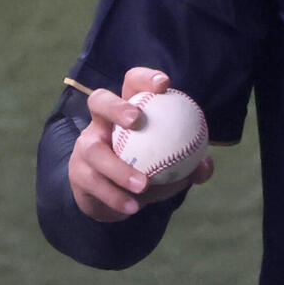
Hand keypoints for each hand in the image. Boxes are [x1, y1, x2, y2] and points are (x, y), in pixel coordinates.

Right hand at [68, 67, 214, 221]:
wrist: (115, 199)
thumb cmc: (147, 168)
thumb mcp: (168, 164)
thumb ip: (188, 165)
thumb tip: (205, 167)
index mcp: (127, 109)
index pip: (132, 82)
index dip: (145, 78)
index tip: (164, 85)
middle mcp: (101, 122)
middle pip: (99, 101)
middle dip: (116, 106)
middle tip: (136, 120)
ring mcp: (86, 146)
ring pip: (94, 150)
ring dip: (119, 168)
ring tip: (143, 184)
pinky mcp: (78, 173)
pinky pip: (94, 183)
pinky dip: (115, 195)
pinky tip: (132, 206)